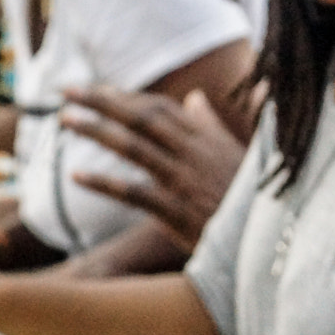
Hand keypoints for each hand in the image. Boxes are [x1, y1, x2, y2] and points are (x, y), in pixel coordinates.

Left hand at [62, 87, 247, 249]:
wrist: (268, 245)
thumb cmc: (251, 202)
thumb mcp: (236, 157)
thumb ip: (210, 127)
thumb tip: (195, 97)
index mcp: (206, 141)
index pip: (160, 108)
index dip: (125, 97)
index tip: (94, 90)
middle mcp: (194, 154)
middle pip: (141, 118)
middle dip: (102, 101)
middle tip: (66, 89)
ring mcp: (185, 182)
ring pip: (134, 147)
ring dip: (96, 130)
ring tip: (65, 119)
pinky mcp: (178, 213)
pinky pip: (134, 194)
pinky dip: (104, 183)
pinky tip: (75, 175)